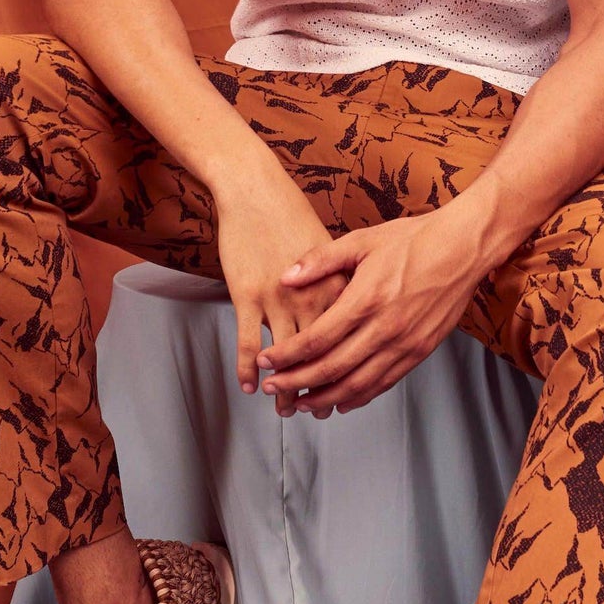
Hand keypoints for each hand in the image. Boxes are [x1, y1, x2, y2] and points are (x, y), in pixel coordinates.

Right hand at [212, 161, 351, 399]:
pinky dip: (248, 368)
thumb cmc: (292, 215)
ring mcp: (280, 300)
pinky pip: (250, 343)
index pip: (351, 339)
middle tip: (318, 412)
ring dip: (286, 388)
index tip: (349, 390)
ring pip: (288, 357)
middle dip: (320, 389)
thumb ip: (345, 281)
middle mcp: (314, 298)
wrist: (256, 190)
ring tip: (284, 409)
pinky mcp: (249, 296)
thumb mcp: (334, 246)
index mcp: (340, 286)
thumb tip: (356, 309)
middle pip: (322, 356)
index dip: (350, 369)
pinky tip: (247, 385)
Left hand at [256, 200, 495, 416]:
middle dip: (296, 382)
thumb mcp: (362, 240)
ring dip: (325, 398)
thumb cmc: (415, 239)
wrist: (463, 247)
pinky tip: (341, 401)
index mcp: (365, 299)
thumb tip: (286, 277)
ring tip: (300, 403)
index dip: (287, 355)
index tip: (266, 361)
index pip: (316, 339)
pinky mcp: (420, 351)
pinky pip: (384, 383)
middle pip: (331, 368)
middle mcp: (384, 328)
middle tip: (273, 388)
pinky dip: (359, 397)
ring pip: (357, 384)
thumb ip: (321, 260)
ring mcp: (404, 343)